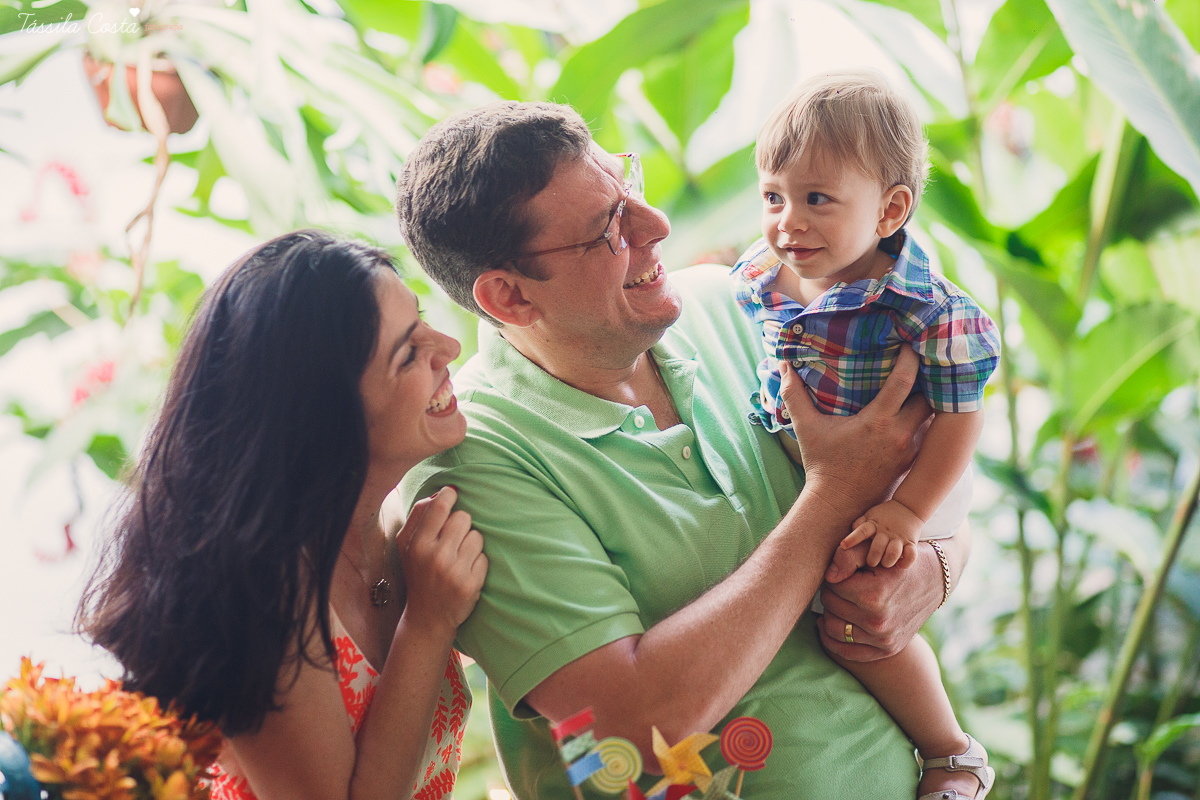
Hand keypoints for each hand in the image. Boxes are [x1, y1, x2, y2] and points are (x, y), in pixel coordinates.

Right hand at [397, 487, 487, 634]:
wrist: (427, 617)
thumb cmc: (418, 573)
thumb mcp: (407, 546)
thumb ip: (420, 516)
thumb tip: (444, 492)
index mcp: (417, 545)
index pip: (438, 507)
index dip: (449, 496)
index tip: (452, 495)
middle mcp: (435, 557)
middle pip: (463, 518)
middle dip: (461, 524)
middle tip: (452, 539)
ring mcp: (454, 572)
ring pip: (477, 536)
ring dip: (471, 543)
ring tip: (458, 558)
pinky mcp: (471, 584)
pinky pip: (485, 557)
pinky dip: (478, 562)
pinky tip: (465, 572)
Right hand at [780, 348, 930, 516]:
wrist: (837, 505)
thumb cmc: (821, 465)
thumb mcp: (806, 427)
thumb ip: (794, 394)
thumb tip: (782, 363)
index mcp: (878, 421)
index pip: (904, 381)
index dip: (911, 358)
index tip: (912, 343)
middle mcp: (899, 434)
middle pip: (930, 397)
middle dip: (931, 379)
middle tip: (926, 362)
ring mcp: (908, 451)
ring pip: (933, 418)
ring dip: (931, 401)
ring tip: (927, 384)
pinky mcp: (910, 463)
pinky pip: (927, 436)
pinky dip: (925, 422)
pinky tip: (919, 412)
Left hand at [817, 539, 942, 661]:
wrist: (933, 581)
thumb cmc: (898, 562)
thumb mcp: (875, 551)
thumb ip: (846, 557)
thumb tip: (828, 577)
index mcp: (874, 596)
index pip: (832, 585)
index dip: (834, 574)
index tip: (845, 571)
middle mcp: (878, 622)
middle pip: (831, 606)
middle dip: (831, 592)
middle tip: (841, 583)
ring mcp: (883, 639)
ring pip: (833, 628)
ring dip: (829, 613)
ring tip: (837, 601)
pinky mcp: (886, 650)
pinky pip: (846, 652)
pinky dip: (831, 640)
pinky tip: (826, 625)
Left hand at [841, 499, 922, 568]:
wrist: (909, 507)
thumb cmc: (885, 514)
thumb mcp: (870, 514)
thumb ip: (859, 523)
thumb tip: (847, 534)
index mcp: (874, 524)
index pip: (862, 531)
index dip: (852, 539)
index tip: (843, 546)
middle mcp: (886, 531)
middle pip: (877, 547)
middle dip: (872, 558)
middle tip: (871, 562)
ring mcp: (899, 537)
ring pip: (893, 553)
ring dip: (887, 561)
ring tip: (885, 562)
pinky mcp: (911, 542)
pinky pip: (911, 555)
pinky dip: (905, 563)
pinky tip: (900, 564)